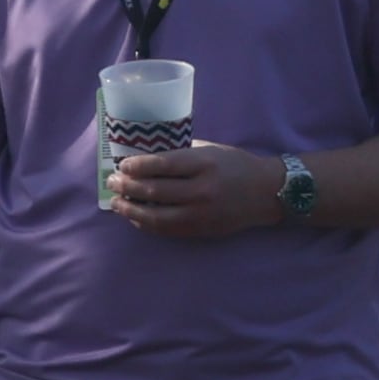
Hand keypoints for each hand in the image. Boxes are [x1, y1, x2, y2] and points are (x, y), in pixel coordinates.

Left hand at [112, 141, 285, 238]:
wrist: (266, 193)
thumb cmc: (235, 165)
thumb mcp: (211, 150)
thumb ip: (181, 153)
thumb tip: (146, 157)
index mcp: (203, 163)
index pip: (161, 165)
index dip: (136, 166)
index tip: (122, 165)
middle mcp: (201, 189)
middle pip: (154, 190)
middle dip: (127, 186)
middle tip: (112, 182)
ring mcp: (200, 213)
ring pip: (155, 216)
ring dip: (130, 210)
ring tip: (117, 203)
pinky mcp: (200, 230)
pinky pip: (166, 230)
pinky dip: (146, 224)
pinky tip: (135, 217)